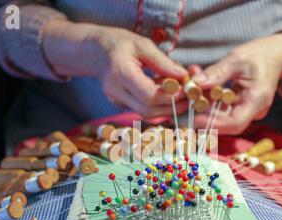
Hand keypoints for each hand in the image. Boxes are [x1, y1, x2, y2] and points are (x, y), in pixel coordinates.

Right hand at [43, 19, 187, 117]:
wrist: (94, 52)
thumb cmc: (119, 43)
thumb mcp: (142, 45)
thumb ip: (163, 62)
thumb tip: (183, 76)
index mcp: (121, 74)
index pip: (149, 96)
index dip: (170, 97)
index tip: (186, 89)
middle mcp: (116, 92)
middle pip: (148, 111)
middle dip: (171, 108)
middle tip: (188, 99)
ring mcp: (115, 101)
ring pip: (145, 114)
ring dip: (165, 108)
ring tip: (179, 96)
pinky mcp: (118, 105)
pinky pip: (140, 109)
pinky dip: (156, 106)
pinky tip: (164, 95)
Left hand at [193, 33, 281, 134]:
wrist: (274, 56)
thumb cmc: (259, 55)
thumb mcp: (237, 59)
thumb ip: (217, 73)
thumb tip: (195, 84)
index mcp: (257, 100)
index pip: (235, 122)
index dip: (214, 123)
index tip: (194, 118)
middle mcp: (253, 110)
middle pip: (225, 123)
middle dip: (203, 115)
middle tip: (185, 103)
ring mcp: (246, 111)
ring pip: (220, 116)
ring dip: (202, 105)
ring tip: (190, 88)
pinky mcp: (238, 107)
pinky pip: (221, 109)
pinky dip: (208, 100)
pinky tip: (198, 86)